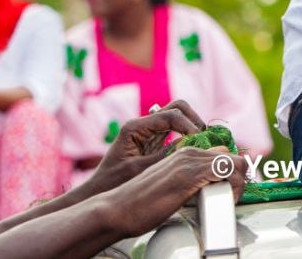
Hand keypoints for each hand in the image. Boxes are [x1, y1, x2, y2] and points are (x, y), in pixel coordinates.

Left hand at [84, 99, 205, 195]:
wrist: (97, 193)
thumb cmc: (114, 183)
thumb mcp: (141, 170)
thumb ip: (165, 155)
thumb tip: (191, 143)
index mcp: (135, 127)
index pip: (171, 115)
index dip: (189, 126)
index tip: (201, 141)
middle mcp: (142, 124)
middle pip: (176, 107)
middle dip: (193, 119)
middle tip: (205, 137)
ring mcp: (148, 131)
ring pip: (177, 116)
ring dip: (192, 126)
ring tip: (203, 142)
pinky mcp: (153, 140)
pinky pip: (174, 130)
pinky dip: (187, 135)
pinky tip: (194, 148)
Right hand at [101, 144, 247, 238]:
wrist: (116, 210)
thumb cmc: (139, 204)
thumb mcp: (170, 186)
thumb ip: (188, 181)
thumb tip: (209, 186)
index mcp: (183, 153)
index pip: (221, 153)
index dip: (229, 172)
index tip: (227, 190)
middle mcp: (188, 152)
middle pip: (230, 156)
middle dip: (237, 177)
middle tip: (231, 197)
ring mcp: (189, 161)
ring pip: (233, 162)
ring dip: (237, 183)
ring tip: (228, 201)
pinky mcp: (189, 174)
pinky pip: (227, 170)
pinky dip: (234, 186)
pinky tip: (225, 200)